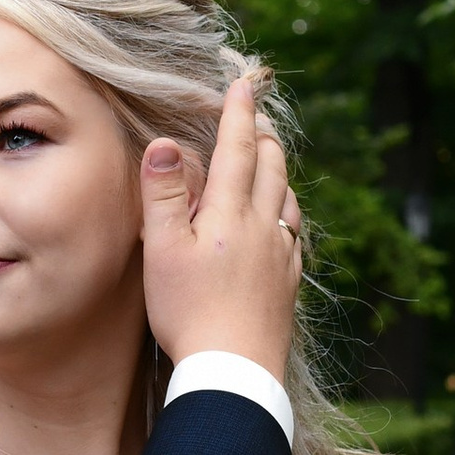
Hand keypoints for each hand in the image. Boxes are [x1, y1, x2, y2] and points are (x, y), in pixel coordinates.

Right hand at [138, 64, 303, 380]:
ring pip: (287, 200)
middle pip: (272, 168)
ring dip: (278, 174)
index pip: (238, 149)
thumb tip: (164, 143)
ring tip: (268, 164)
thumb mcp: (162, 250)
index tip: (243, 84)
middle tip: (255, 119)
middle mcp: (263, 227)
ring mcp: (281, 256)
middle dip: (263, 138)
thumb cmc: (189, 311)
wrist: (235, 371)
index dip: (239, 114)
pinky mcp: (288, 284)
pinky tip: (278, 225)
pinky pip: (293, 235)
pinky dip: (285, 214)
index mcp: (230, 213)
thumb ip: (164, 194)